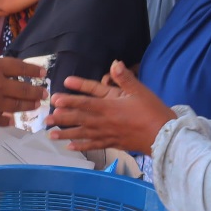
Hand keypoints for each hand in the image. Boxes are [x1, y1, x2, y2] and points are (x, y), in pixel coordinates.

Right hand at [0, 54, 47, 129]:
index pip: (20, 68)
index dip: (34, 71)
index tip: (43, 74)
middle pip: (24, 89)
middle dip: (37, 92)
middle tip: (44, 93)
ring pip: (18, 106)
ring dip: (29, 106)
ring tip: (35, 106)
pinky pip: (3, 120)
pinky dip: (9, 120)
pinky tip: (12, 120)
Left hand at [47, 61, 172, 152]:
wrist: (164, 136)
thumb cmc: (153, 112)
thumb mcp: (140, 91)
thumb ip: (125, 78)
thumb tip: (114, 63)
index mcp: (109, 107)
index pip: (85, 103)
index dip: (69, 100)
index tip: (55, 99)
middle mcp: (104, 122)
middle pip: (79, 119)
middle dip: (62, 118)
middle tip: (46, 119)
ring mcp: (108, 134)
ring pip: (83, 134)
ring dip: (67, 134)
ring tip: (51, 135)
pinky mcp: (113, 143)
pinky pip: (94, 145)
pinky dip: (82, 146)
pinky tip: (71, 147)